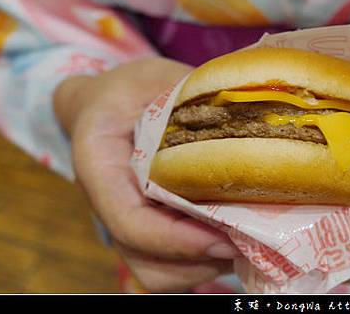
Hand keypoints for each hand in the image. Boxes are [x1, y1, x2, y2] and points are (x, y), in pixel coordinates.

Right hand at [53, 57, 239, 292]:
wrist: (109, 102)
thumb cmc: (131, 88)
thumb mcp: (156, 78)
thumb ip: (190, 102)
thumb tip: (250, 121)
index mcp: (99, 164)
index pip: (129, 221)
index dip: (178, 239)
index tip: (226, 237)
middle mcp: (107, 204)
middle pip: (144, 258)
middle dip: (198, 259)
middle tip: (248, 239)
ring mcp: (125, 221)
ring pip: (157, 271)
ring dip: (204, 265)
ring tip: (247, 240)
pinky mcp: (146, 227)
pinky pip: (170, 264)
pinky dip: (203, 261)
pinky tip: (235, 235)